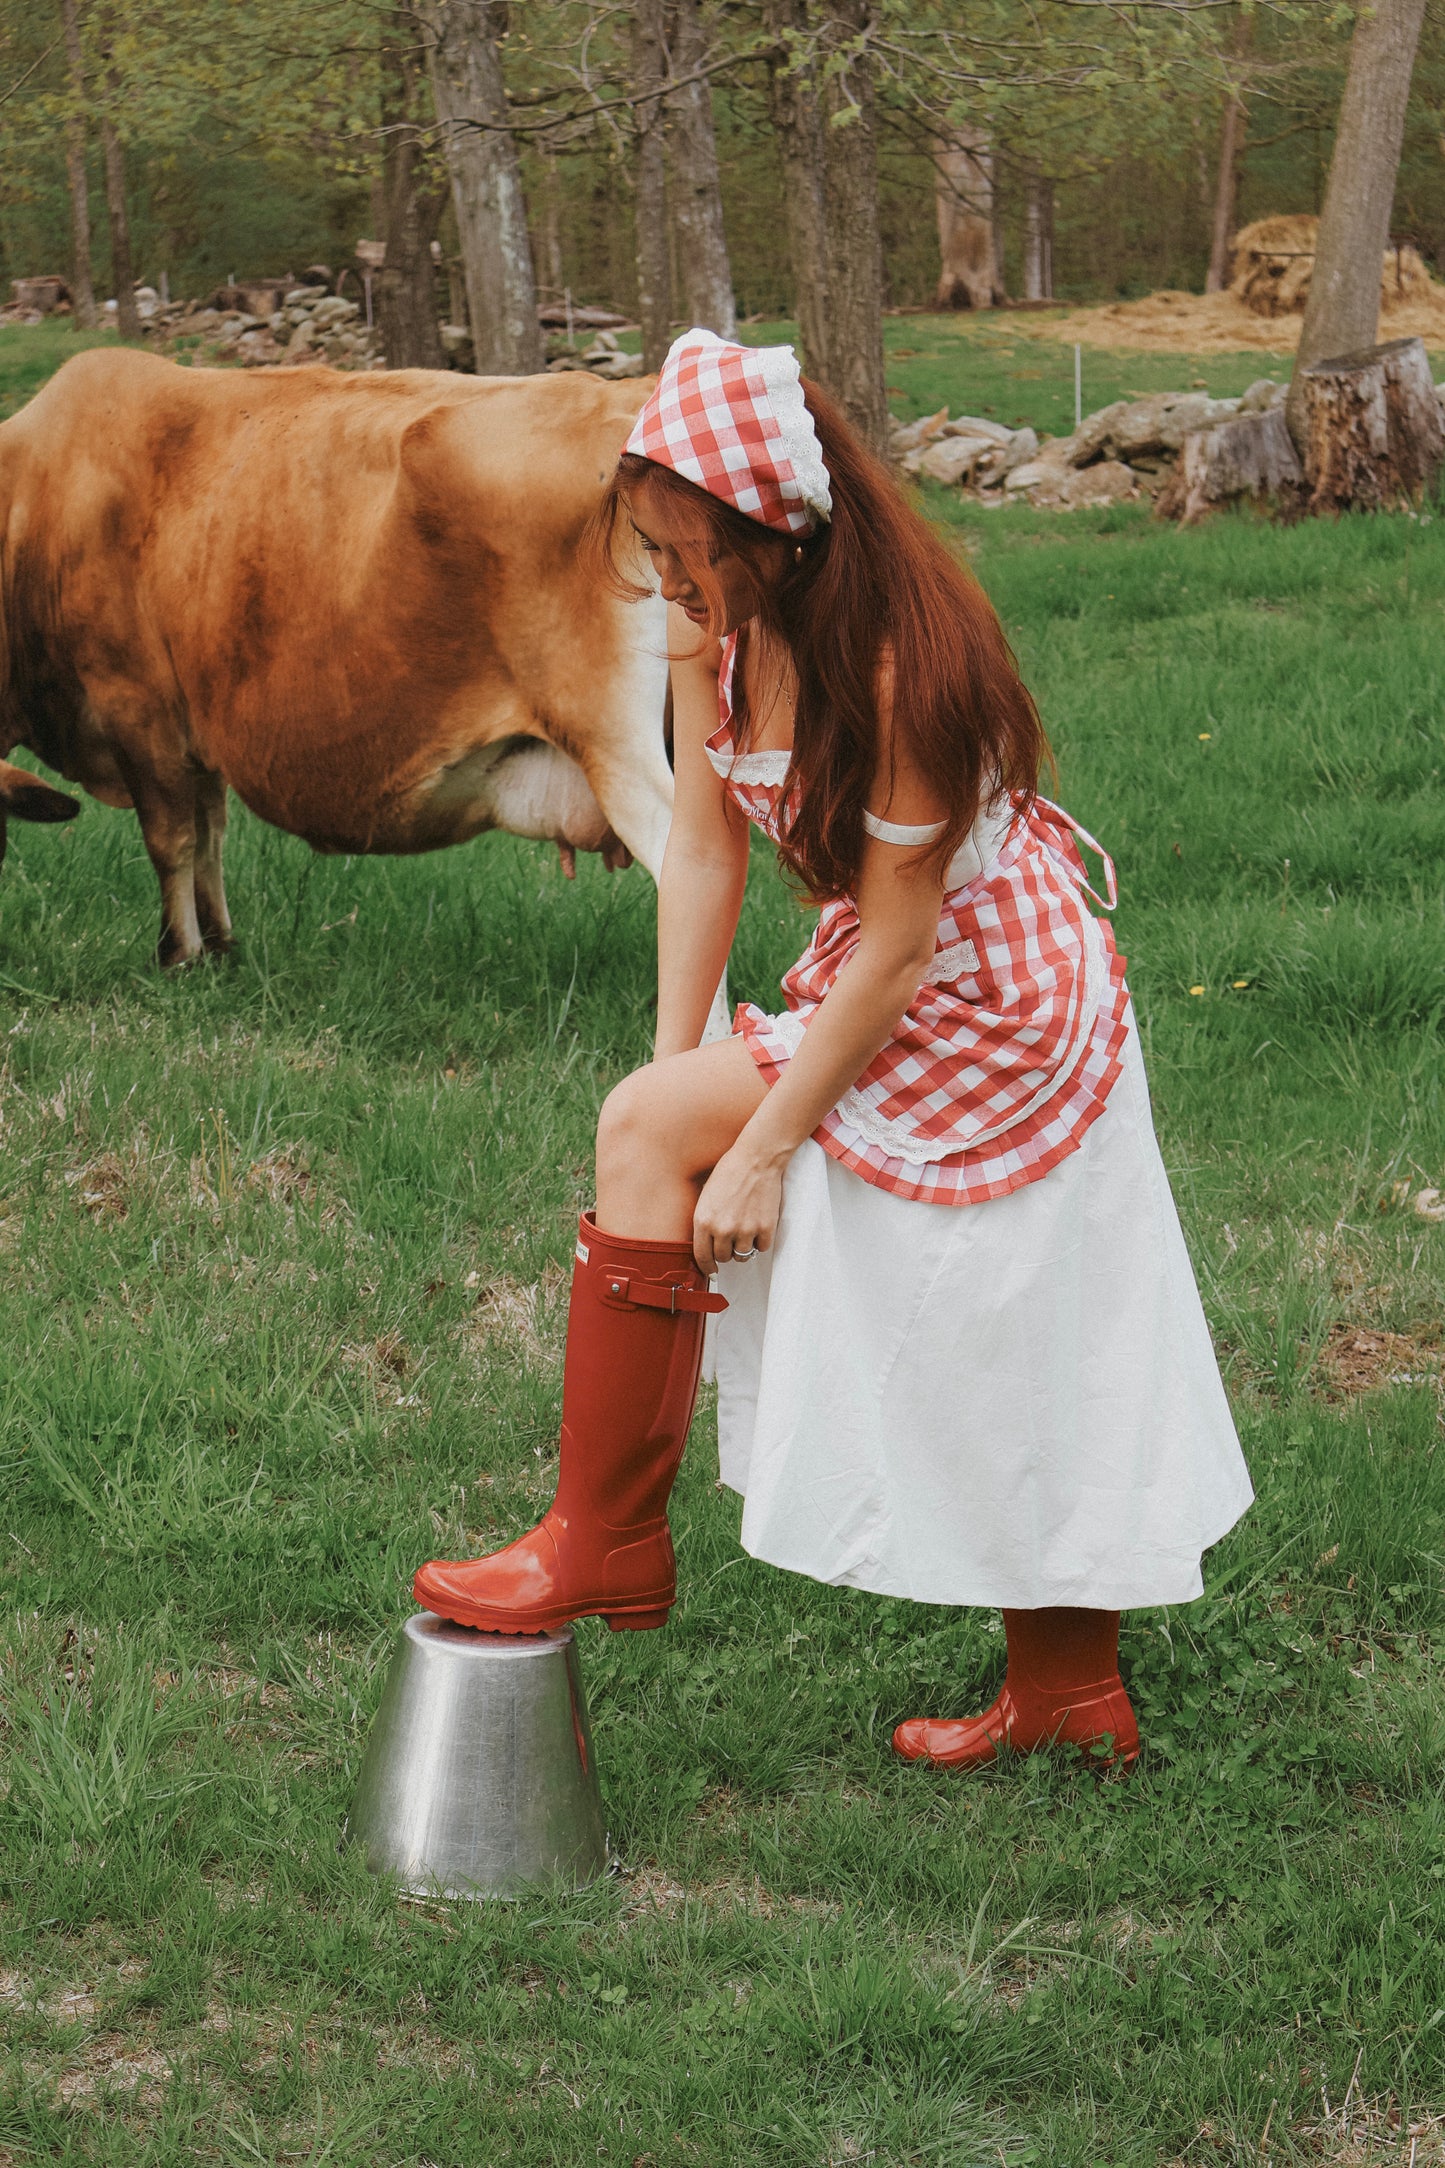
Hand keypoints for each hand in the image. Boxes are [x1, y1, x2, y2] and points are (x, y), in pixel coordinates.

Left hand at [692, 1143, 785, 1274]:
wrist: (757, 1159)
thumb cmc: (730, 1172)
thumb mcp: (706, 1196)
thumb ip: (705, 1221)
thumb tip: (707, 1244)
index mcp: (704, 1221)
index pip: (702, 1257)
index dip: (706, 1267)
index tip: (711, 1270)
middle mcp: (723, 1229)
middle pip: (723, 1258)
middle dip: (726, 1252)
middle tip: (731, 1239)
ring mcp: (745, 1230)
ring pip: (742, 1255)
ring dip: (743, 1247)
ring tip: (745, 1229)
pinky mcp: (765, 1228)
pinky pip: (761, 1248)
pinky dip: (760, 1241)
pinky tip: (758, 1225)